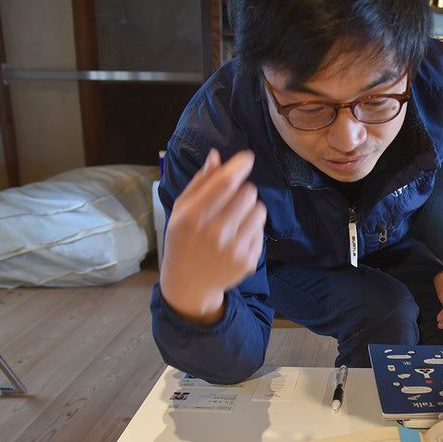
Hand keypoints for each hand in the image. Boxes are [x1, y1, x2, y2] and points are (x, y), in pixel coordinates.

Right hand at [159, 149, 266, 323]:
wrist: (189, 285)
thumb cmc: (183, 241)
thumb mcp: (181, 211)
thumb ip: (200, 183)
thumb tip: (216, 156)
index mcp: (194, 216)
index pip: (225, 183)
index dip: (239, 166)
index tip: (247, 157)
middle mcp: (215, 233)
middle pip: (248, 192)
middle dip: (242, 190)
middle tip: (231, 201)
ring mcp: (234, 249)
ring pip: (260, 210)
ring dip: (250, 209)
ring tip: (234, 219)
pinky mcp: (248, 261)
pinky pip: (261, 231)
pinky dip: (252, 229)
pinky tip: (236, 238)